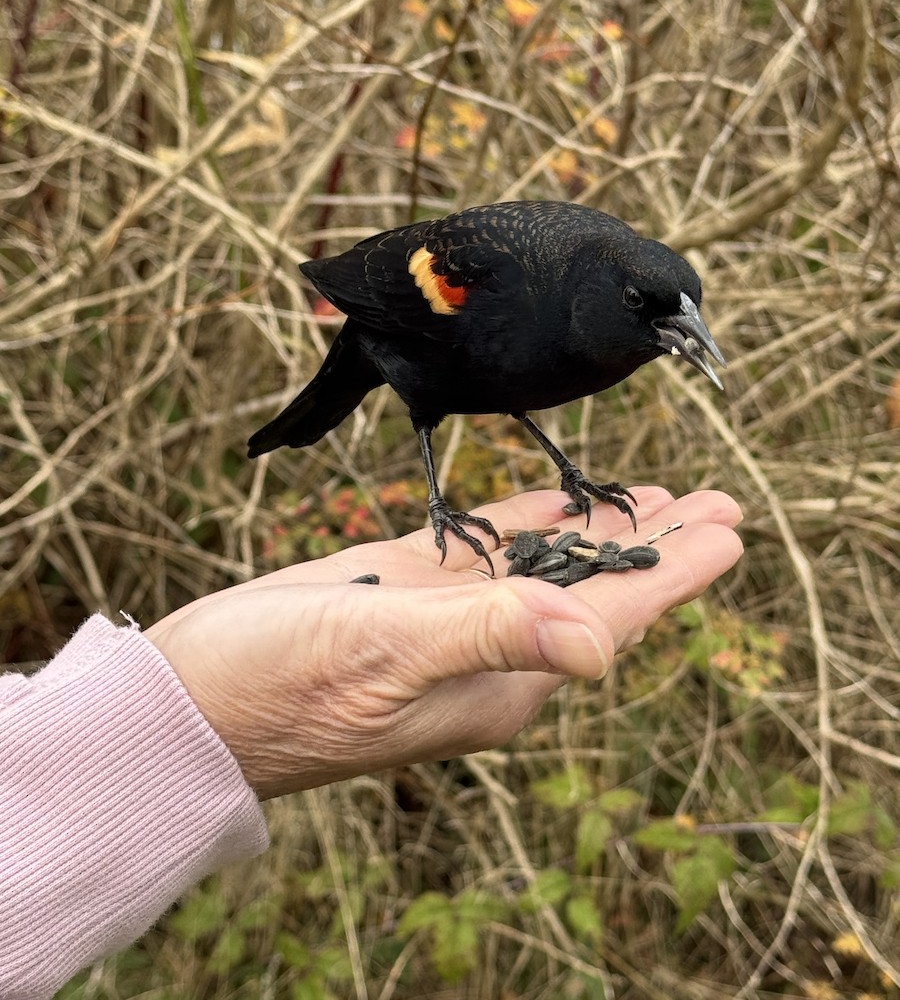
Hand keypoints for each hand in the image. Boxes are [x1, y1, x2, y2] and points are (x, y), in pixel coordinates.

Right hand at [146, 487, 741, 798]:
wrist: (195, 699)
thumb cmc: (280, 688)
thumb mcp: (388, 652)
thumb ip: (490, 634)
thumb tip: (600, 641)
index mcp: (502, 677)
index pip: (615, 615)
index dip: (676, 568)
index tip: (731, 527)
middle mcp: (489, 652)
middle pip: (598, 587)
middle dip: (658, 542)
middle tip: (716, 500)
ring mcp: (449, 620)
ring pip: (550, 565)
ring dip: (604, 529)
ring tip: (658, 495)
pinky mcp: (408, 591)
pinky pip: (491, 551)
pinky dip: (531, 523)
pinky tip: (560, 502)